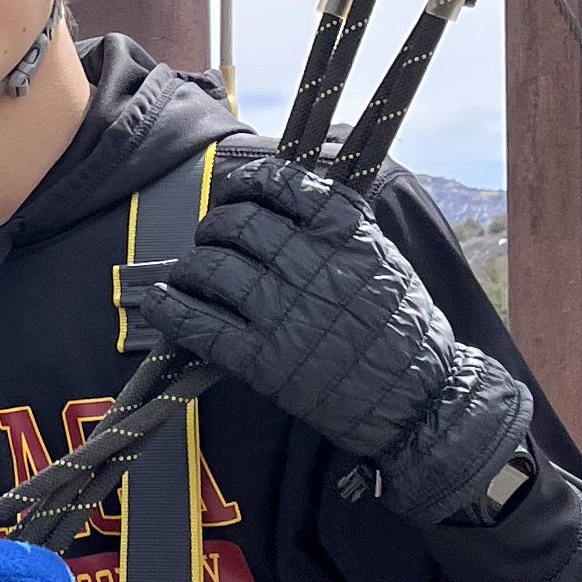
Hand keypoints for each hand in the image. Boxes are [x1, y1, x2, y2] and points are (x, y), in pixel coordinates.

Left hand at [126, 152, 533, 527]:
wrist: (421, 398)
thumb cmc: (403, 327)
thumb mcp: (382, 256)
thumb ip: (338, 225)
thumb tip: (283, 193)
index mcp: (347, 231)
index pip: (279, 183)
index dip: (245, 184)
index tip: (237, 193)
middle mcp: (313, 264)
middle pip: (235, 224)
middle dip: (213, 228)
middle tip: (211, 241)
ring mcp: (285, 312)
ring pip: (209, 268)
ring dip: (188, 268)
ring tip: (189, 275)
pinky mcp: (263, 360)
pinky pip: (196, 324)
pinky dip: (168, 309)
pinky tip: (160, 303)